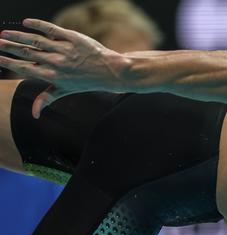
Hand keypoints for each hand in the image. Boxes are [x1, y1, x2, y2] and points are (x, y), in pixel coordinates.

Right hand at [0, 19, 126, 117]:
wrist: (111, 71)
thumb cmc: (86, 81)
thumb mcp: (66, 91)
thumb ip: (47, 97)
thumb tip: (34, 114)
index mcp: (52, 76)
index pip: (24, 68)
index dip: (8, 62)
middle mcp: (57, 63)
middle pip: (27, 53)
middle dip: (9, 47)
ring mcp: (64, 49)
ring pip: (36, 40)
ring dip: (18, 36)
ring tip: (4, 33)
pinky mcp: (73, 38)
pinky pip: (52, 29)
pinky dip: (38, 25)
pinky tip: (26, 22)